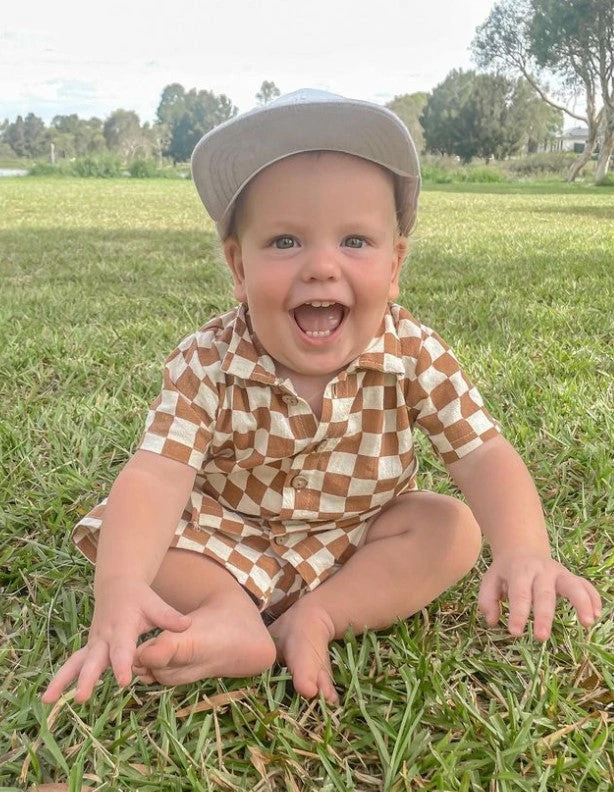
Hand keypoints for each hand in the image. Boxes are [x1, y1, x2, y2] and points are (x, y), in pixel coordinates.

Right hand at [42, 578, 190, 703]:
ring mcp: (93, 643)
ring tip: (47, 701)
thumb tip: (187, 625)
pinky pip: (72, 664)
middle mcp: (104, 636)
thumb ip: (169, 617)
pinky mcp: (88, 649)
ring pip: (75, 662)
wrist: (117, 585)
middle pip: (94, 659)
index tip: (124, 681)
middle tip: (82, 697)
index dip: (123, 664)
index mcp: (122, 626)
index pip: (123, 648)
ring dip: (62, 680)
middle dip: (88, 678)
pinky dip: (61, 679)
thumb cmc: (140, 598)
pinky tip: (49, 700)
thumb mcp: (155, 604)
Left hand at [478, 554, 601, 640]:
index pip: (519, 593)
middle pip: (544, 593)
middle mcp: (541, 570)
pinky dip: (593, 598)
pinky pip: (586, 585)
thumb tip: (491, 621)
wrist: (522, 549)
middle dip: (543, 616)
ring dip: (581, 603)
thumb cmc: (506, 572)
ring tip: (587, 623)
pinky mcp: (571, 577)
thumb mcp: (490, 580)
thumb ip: (487, 600)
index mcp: (520, 571)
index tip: (514, 632)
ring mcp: (559, 572)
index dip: (517, 613)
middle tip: (540, 638)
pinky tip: (597, 615)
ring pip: (573, 585)